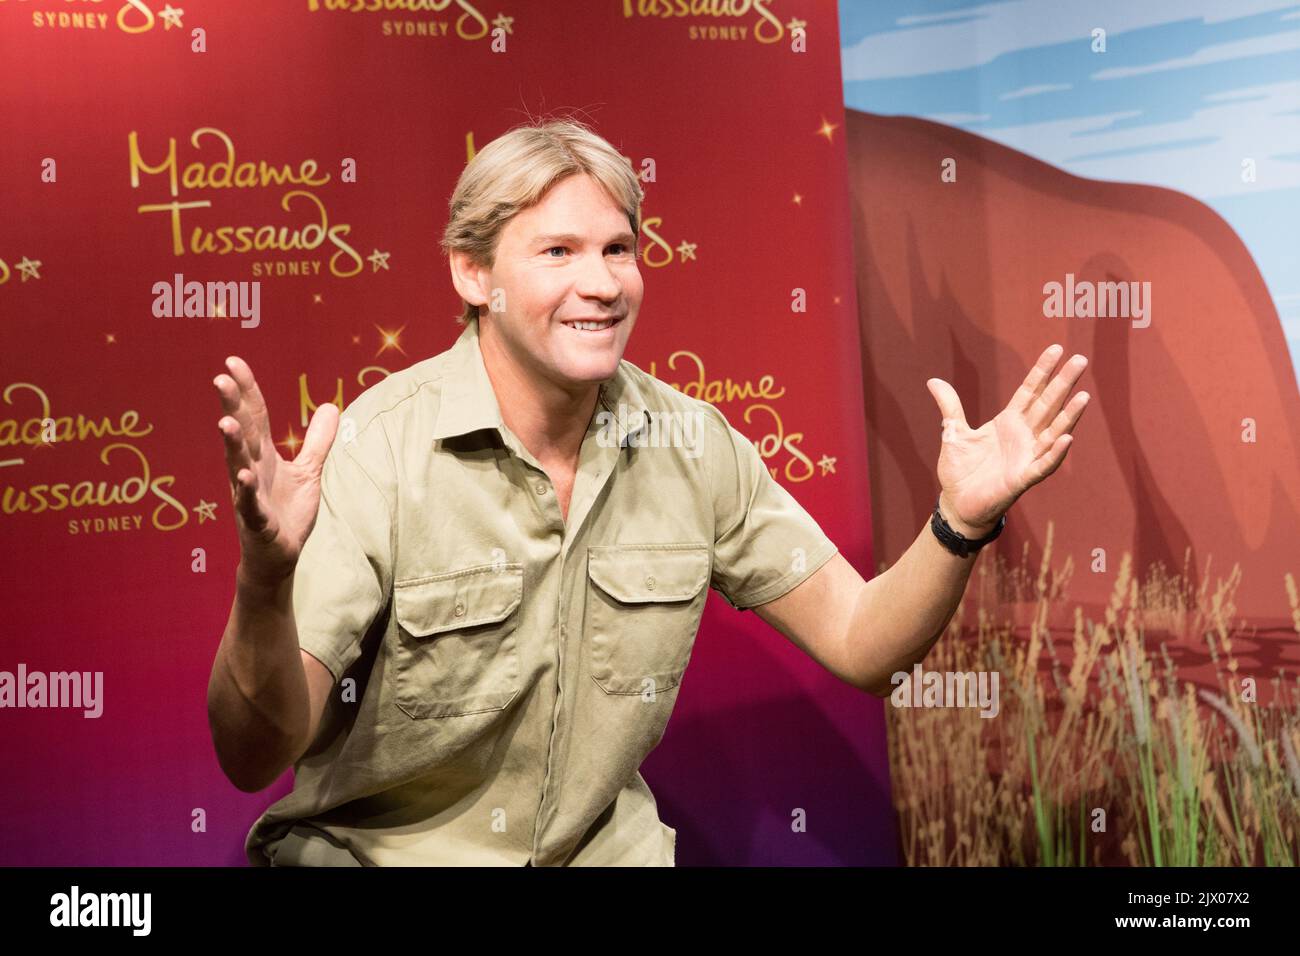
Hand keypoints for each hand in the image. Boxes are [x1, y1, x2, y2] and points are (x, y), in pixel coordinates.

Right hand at [213, 356, 338, 588]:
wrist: (277, 556)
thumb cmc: (287, 512)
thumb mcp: (308, 472)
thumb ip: (317, 441)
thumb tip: (331, 406)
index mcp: (263, 456)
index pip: (255, 417)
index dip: (247, 390)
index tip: (233, 362)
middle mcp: (251, 470)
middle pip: (242, 434)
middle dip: (232, 407)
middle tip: (221, 378)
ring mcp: (251, 495)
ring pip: (239, 465)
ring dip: (232, 444)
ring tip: (226, 422)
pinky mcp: (257, 521)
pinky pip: (250, 504)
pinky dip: (248, 490)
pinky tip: (246, 475)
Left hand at [926, 343, 1089, 537]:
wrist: (958, 503)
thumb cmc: (961, 470)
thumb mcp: (953, 433)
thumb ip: (950, 406)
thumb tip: (933, 380)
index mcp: (1008, 422)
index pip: (1029, 391)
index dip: (1042, 370)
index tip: (1057, 349)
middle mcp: (1023, 436)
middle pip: (1047, 405)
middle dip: (1063, 383)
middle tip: (1081, 359)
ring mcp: (1026, 456)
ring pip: (1053, 431)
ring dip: (1069, 415)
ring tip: (1083, 396)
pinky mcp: (1022, 478)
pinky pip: (1043, 464)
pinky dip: (1055, 453)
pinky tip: (1066, 438)